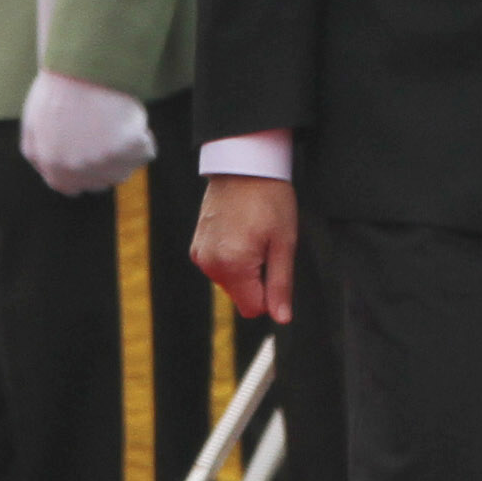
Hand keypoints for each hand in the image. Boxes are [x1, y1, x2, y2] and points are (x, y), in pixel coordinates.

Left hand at [19, 69, 154, 196]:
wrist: (81, 64)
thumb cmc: (57, 89)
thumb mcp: (31, 127)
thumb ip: (38, 157)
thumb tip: (48, 175)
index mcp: (54, 169)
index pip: (73, 188)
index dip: (84, 171)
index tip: (92, 154)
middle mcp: (79, 171)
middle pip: (103, 181)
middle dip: (105, 163)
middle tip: (105, 133)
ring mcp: (105, 162)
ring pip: (125, 170)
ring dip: (125, 152)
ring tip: (115, 122)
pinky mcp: (129, 147)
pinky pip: (147, 151)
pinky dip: (144, 138)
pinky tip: (130, 118)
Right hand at [193, 176, 299, 324]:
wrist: (243, 163)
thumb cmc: (268, 197)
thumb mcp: (284, 242)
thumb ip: (281, 284)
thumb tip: (281, 318)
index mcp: (232, 266)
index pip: (253, 308)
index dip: (270, 294)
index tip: (275, 264)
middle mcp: (210, 264)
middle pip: (240, 295)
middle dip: (257, 279)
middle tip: (266, 244)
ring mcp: (200, 253)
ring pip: (230, 281)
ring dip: (244, 267)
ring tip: (252, 233)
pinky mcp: (197, 243)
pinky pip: (218, 265)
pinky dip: (230, 256)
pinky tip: (239, 231)